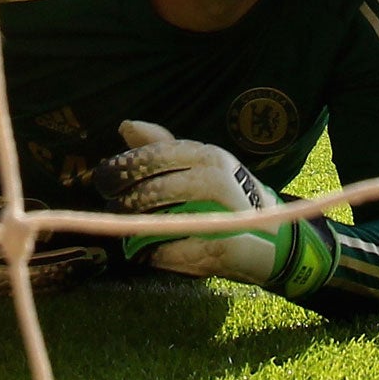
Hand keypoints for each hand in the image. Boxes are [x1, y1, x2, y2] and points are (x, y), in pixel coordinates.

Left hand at [93, 120, 334, 299]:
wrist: (276, 240)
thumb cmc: (226, 196)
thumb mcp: (199, 165)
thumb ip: (161, 147)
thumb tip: (125, 126)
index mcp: (208, 156)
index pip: (156, 155)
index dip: (123, 166)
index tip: (102, 177)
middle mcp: (218, 180)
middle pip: (155, 190)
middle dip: (125, 201)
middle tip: (112, 207)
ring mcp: (224, 215)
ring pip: (162, 221)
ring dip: (137, 228)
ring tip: (127, 228)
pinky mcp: (226, 249)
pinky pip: (175, 251)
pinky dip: (155, 254)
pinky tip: (148, 252)